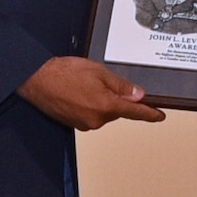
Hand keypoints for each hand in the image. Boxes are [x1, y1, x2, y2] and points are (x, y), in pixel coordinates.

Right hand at [20, 57, 166, 130]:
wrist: (36, 79)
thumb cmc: (63, 73)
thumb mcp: (98, 72)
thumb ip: (120, 86)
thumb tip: (137, 95)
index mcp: (106, 106)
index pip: (135, 113)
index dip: (149, 114)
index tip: (159, 116)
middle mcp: (97, 120)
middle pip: (116, 111)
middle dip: (113, 98)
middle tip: (98, 81)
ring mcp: (84, 124)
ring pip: (102, 113)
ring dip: (99, 101)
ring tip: (82, 85)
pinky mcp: (74, 124)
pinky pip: (90, 115)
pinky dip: (88, 105)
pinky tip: (77, 93)